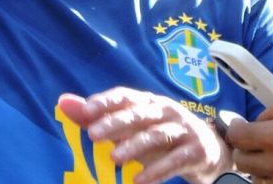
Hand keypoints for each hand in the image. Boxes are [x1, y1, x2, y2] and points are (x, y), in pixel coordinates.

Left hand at [59, 87, 229, 183]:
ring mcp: (183, 130)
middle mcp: (166, 111)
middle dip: (116, 123)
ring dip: (134, 147)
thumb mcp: (130, 126)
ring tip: (114, 158)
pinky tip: (139, 181)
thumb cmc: (160, 136)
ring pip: (156, 136)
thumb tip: (62, 102)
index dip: (106, 101)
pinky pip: (176, 160)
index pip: (125, 96)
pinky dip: (157, 171)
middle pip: (139, 114)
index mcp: (148, 101)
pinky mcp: (196, 151)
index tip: (86, 110)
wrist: (209, 151)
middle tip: (92, 135)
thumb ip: (96, 116)